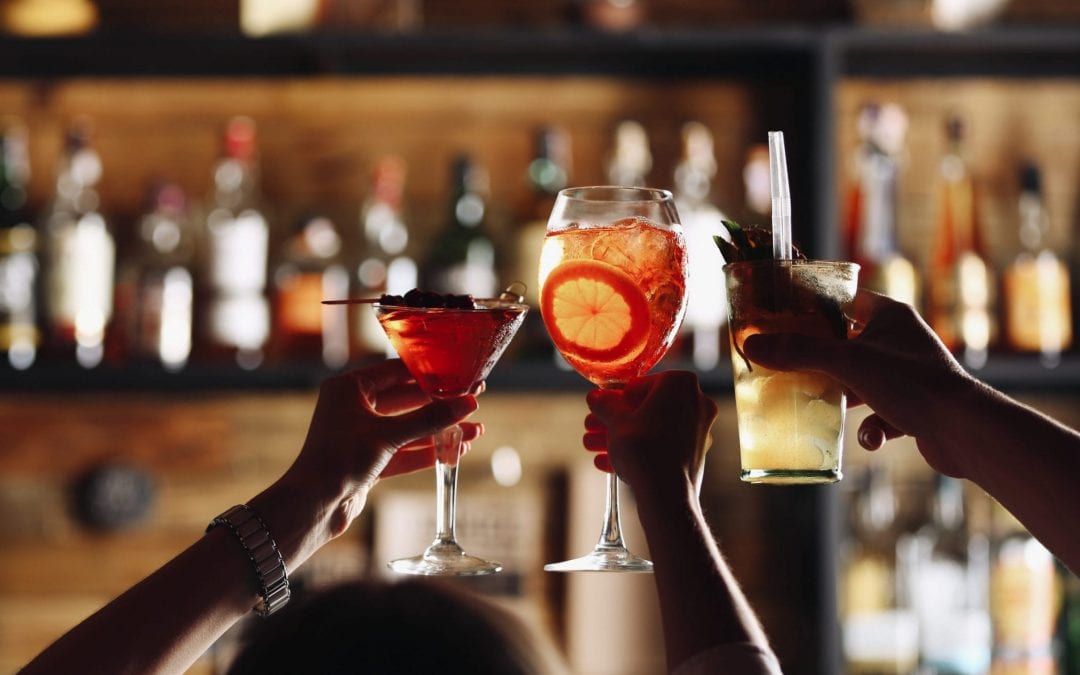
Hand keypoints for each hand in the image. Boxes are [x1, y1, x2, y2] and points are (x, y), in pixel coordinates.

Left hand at [283, 360, 479, 530]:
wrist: (313, 506)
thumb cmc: (339, 460)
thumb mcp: (388, 436)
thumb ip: (429, 419)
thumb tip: (467, 403)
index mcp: (350, 388)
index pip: (398, 371)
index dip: (431, 374)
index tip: (460, 374)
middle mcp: (354, 406)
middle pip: (407, 400)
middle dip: (440, 404)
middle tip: (472, 400)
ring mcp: (361, 433)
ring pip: (408, 428)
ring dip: (439, 430)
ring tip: (474, 430)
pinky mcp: (368, 459)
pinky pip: (403, 450)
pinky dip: (427, 451)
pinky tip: (455, 451)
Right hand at [584, 371, 717, 500]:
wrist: (667, 495)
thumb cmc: (643, 450)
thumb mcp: (615, 421)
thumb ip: (605, 404)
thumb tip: (596, 397)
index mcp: (680, 383)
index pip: (640, 384)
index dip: (616, 398)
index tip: (602, 409)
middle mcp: (696, 401)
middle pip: (646, 408)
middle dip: (615, 420)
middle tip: (592, 427)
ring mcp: (698, 427)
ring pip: (651, 428)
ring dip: (621, 436)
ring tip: (593, 447)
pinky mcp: (695, 451)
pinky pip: (662, 445)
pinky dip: (638, 450)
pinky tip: (609, 463)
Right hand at [742, 289, 979, 477]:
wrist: (965, 431)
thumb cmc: (911, 383)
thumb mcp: (846, 363)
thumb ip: (798, 352)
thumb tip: (752, 344)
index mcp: (889, 315)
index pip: (846, 299)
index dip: (816, 307)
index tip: (786, 319)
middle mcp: (901, 341)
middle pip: (848, 344)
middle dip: (821, 361)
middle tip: (790, 366)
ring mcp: (909, 375)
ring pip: (861, 382)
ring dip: (843, 399)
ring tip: (822, 407)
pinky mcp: (916, 408)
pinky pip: (881, 415)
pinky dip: (871, 428)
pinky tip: (870, 439)